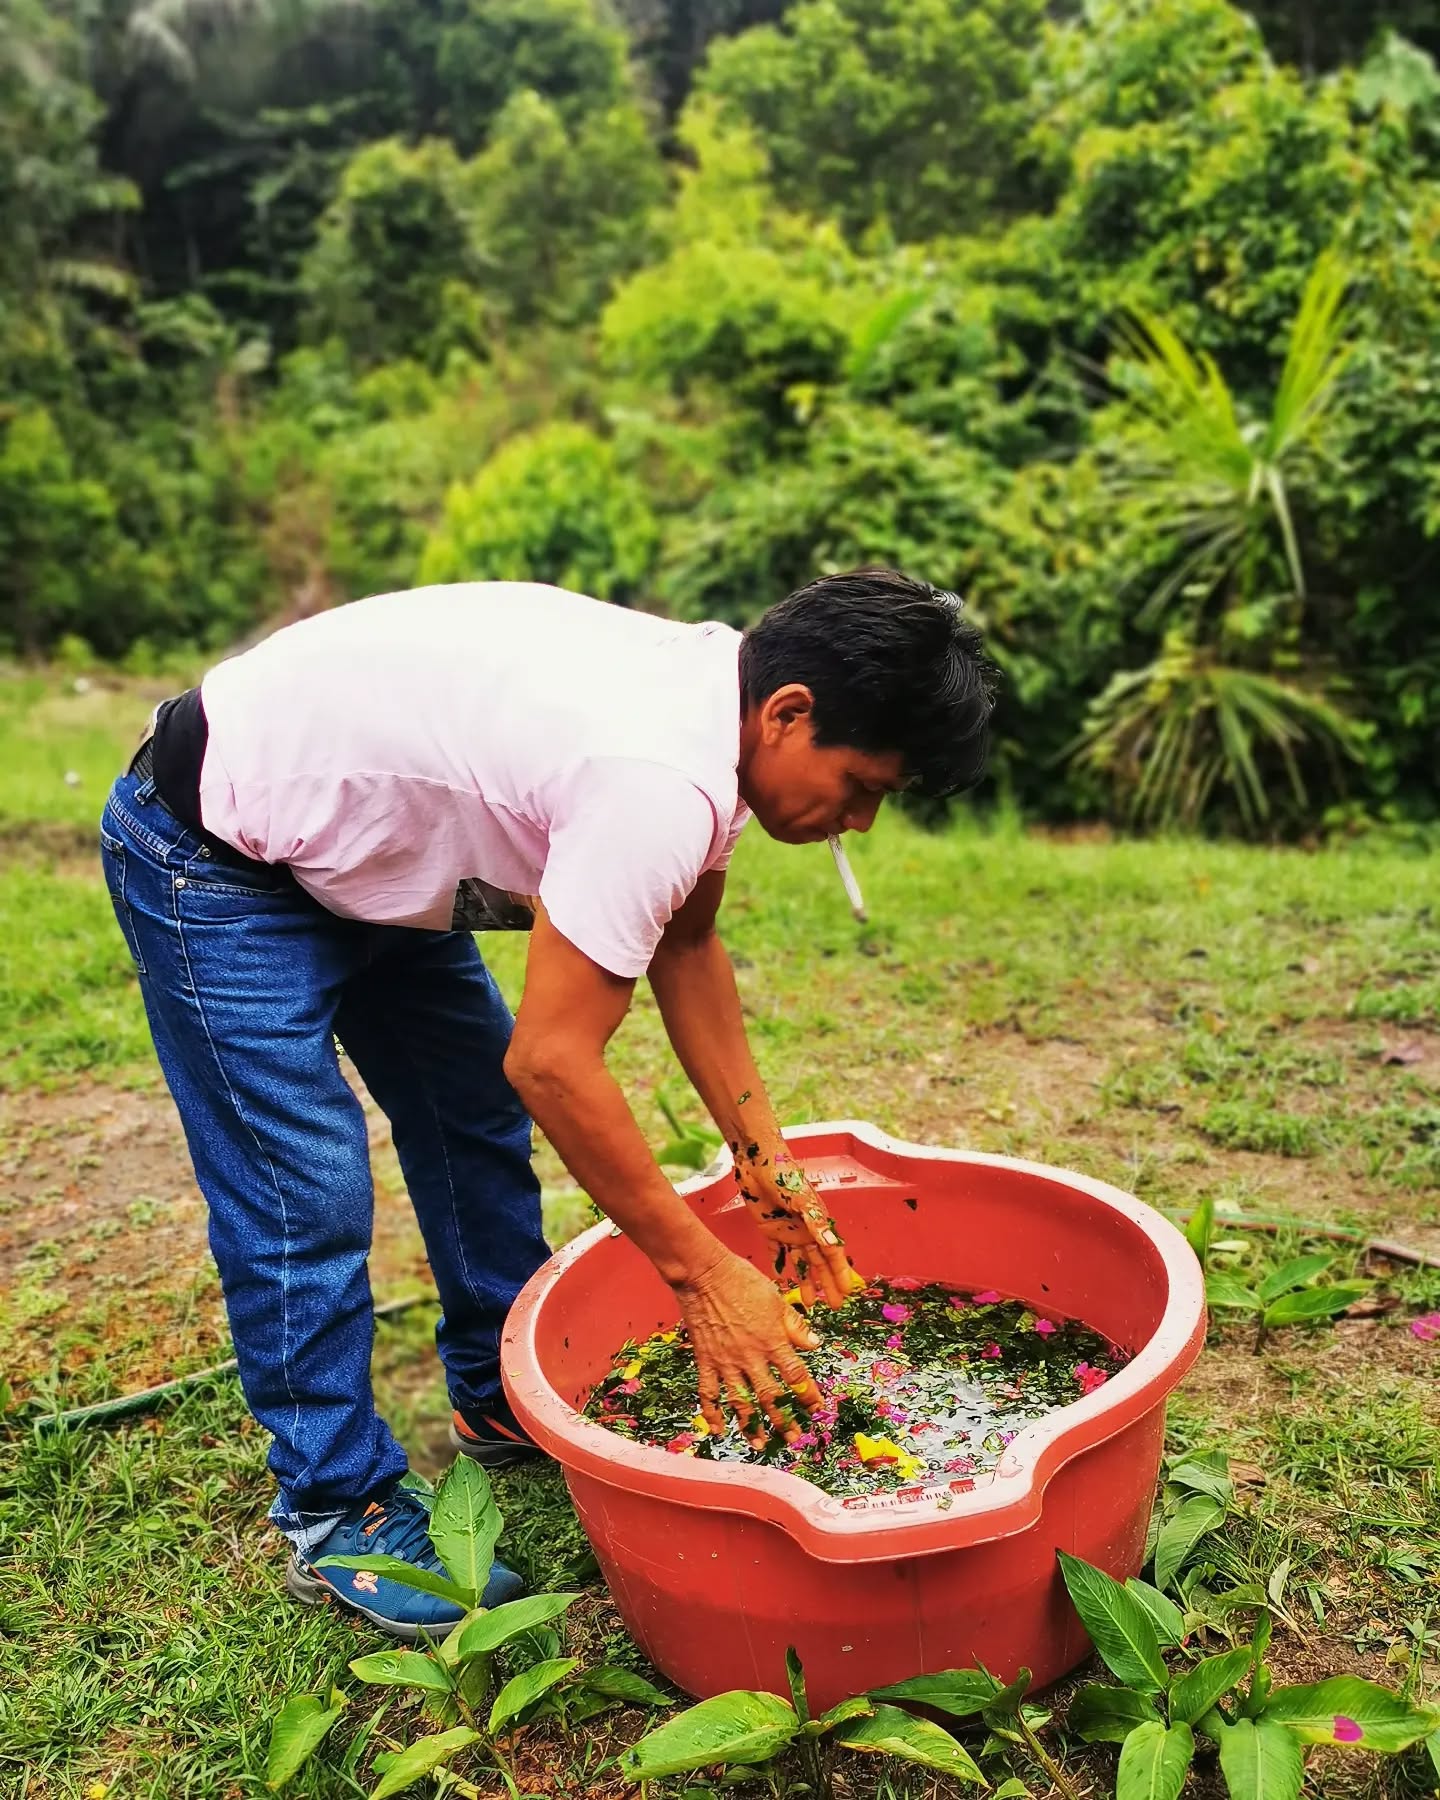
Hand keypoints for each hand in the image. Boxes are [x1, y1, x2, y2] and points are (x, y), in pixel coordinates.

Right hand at [672, 1249, 823, 1447]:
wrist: (704, 1274)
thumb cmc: (743, 1280)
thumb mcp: (776, 1299)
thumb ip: (795, 1326)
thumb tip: (816, 1345)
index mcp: (772, 1341)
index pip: (796, 1376)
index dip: (807, 1395)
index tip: (816, 1408)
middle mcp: (751, 1357)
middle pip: (771, 1396)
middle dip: (784, 1420)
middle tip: (794, 1438)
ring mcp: (726, 1362)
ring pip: (741, 1402)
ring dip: (752, 1426)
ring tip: (762, 1444)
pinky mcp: (706, 1361)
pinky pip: (708, 1393)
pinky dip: (712, 1413)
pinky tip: (717, 1430)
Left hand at [734, 1151, 862, 1308]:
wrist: (758, 1162)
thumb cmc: (784, 1175)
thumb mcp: (801, 1198)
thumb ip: (814, 1220)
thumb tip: (831, 1243)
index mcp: (818, 1221)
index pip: (833, 1253)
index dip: (840, 1273)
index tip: (848, 1292)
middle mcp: (806, 1229)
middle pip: (820, 1262)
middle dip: (828, 1284)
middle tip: (835, 1306)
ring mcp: (789, 1230)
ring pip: (802, 1262)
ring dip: (807, 1281)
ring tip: (811, 1303)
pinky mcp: (771, 1229)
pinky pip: (778, 1254)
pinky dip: (782, 1268)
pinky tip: (783, 1283)